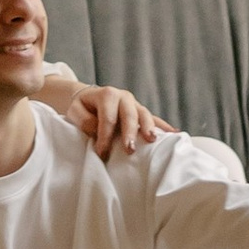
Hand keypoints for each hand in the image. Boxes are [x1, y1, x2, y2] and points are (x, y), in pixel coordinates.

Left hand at [42, 72, 171, 155]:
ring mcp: (135, 104)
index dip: (105, 136)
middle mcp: (124, 97)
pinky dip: (163, 126)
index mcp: (107, 95)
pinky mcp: (141, 112)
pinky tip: (174, 133)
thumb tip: (98, 131)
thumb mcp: (75, 112)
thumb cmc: (81, 107)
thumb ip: (84, 121)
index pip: (108, 118)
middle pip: (129, 115)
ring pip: (144, 115)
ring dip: (149, 128)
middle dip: (130, 133)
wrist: (88, 98)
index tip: (102, 153)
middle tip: (130, 150)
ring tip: (152, 140)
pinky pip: (154, 119)